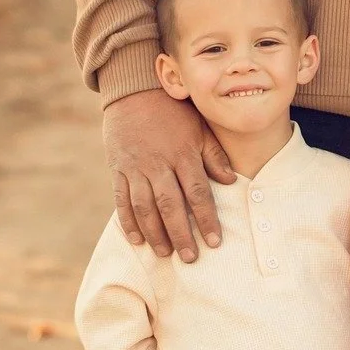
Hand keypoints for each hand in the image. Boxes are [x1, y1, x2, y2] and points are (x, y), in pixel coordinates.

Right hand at [104, 87, 234, 261]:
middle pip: (170, 206)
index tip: (216, 241)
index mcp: (182, 154)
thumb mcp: (200, 128)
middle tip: (190, 258)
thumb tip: (232, 181)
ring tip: (165, 252)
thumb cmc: (174, 111)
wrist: (134, 91)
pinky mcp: (117, 169)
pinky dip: (128, 221)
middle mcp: (158, 164)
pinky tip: (137, 240)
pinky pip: (121, 199)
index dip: (207, 219)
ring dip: (155, 233)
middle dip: (181, 234)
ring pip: (144, 207)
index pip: (198, 193)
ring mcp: (135, 168)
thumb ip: (214, 155)